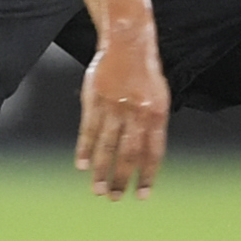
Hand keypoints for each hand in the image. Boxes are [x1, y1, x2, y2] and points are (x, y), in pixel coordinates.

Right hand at [75, 34, 168, 200]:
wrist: (128, 43)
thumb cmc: (145, 74)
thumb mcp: (158, 98)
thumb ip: (153, 127)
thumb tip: (147, 161)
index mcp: (156, 114)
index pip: (153, 153)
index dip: (147, 176)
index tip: (141, 195)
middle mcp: (136, 113)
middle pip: (128, 154)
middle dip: (121, 179)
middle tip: (113, 198)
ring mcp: (114, 106)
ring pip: (106, 145)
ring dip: (101, 170)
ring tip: (97, 189)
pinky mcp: (95, 99)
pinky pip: (88, 129)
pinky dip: (84, 148)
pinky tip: (81, 164)